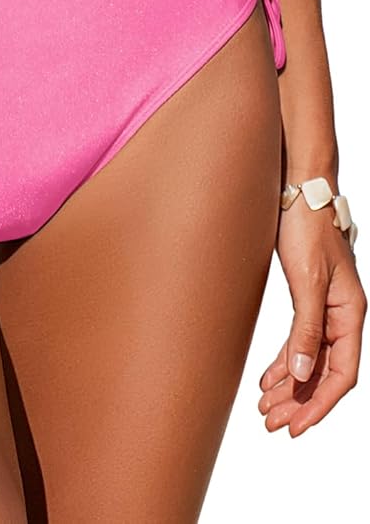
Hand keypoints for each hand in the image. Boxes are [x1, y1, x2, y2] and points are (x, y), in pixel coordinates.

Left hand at [258, 196, 366, 435]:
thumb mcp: (308, 281)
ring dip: (289, 385)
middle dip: (299, 400)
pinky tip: (268, 378)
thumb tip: (302, 374)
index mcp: (351, 314)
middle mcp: (342, 315)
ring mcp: (325, 307)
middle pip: (324, 371)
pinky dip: (285, 361)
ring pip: (310, 359)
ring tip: (265, 407)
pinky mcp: (307, 296)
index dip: (319, 403)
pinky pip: (299, 341)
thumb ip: (306, 329)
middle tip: (271, 422)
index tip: (296, 426)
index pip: (342, 374)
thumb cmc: (309, 228)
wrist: (298, 189)